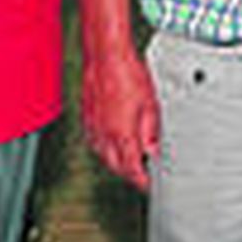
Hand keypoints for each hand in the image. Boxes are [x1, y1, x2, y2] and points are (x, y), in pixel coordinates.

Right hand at [81, 47, 159, 190]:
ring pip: (103, 157)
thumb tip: (154, 151)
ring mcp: (93, 127)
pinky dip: (104, 150)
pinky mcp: (87, 118)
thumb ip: (152, 132)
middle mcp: (105, 135)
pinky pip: (94, 143)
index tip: (149, 185)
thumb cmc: (128, 74)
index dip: (141, 181)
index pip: (132, 169)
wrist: (106, 56)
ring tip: (129, 163)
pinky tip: (111, 145)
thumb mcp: (151, 105)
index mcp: (122, 134)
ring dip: (116, 164)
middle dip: (129, 175)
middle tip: (142, 176)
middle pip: (116, 167)